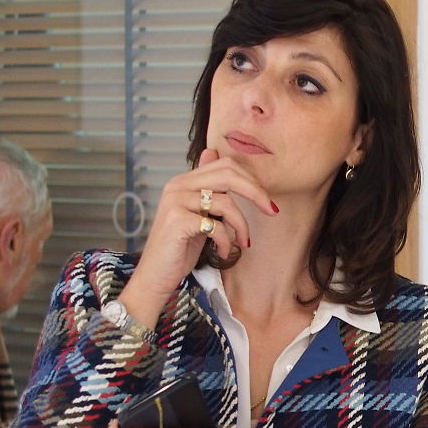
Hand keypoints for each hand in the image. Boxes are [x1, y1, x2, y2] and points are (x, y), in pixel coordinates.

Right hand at [120, 148, 277, 324]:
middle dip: (256, 192)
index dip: (251, 179)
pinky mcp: (177, 221)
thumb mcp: (199, 214)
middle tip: (271, 211)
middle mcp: (178, 185)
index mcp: (185, 181)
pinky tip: (223, 251)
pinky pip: (216, 226)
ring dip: (242, 225)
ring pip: (226, 202)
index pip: (225, 165)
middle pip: (228, 174)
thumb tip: (213, 153)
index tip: (267, 200)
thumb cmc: (181, 247)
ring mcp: (176, 201)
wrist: (156, 274)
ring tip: (243, 242)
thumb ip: (208, 189)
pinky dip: (226, 241)